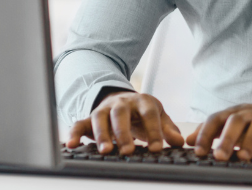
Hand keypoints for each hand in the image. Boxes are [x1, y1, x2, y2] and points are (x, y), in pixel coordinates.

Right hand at [66, 91, 184, 155]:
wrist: (124, 99)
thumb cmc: (143, 113)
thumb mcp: (159, 117)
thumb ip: (168, 129)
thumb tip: (180, 142)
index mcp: (142, 101)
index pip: (149, 114)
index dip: (154, 130)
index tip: (157, 148)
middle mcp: (121, 103)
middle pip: (121, 114)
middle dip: (124, 133)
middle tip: (128, 151)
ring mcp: (104, 109)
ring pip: (100, 118)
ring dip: (102, 134)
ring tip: (105, 151)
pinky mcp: (90, 118)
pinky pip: (80, 124)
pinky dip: (74, 133)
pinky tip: (71, 145)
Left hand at [186, 103, 251, 161]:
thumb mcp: (232, 123)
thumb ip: (212, 131)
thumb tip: (189, 140)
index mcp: (234, 112)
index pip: (216, 119)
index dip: (206, 134)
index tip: (198, 151)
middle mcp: (250, 112)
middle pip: (237, 121)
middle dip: (227, 138)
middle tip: (220, 157)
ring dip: (251, 141)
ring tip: (244, 157)